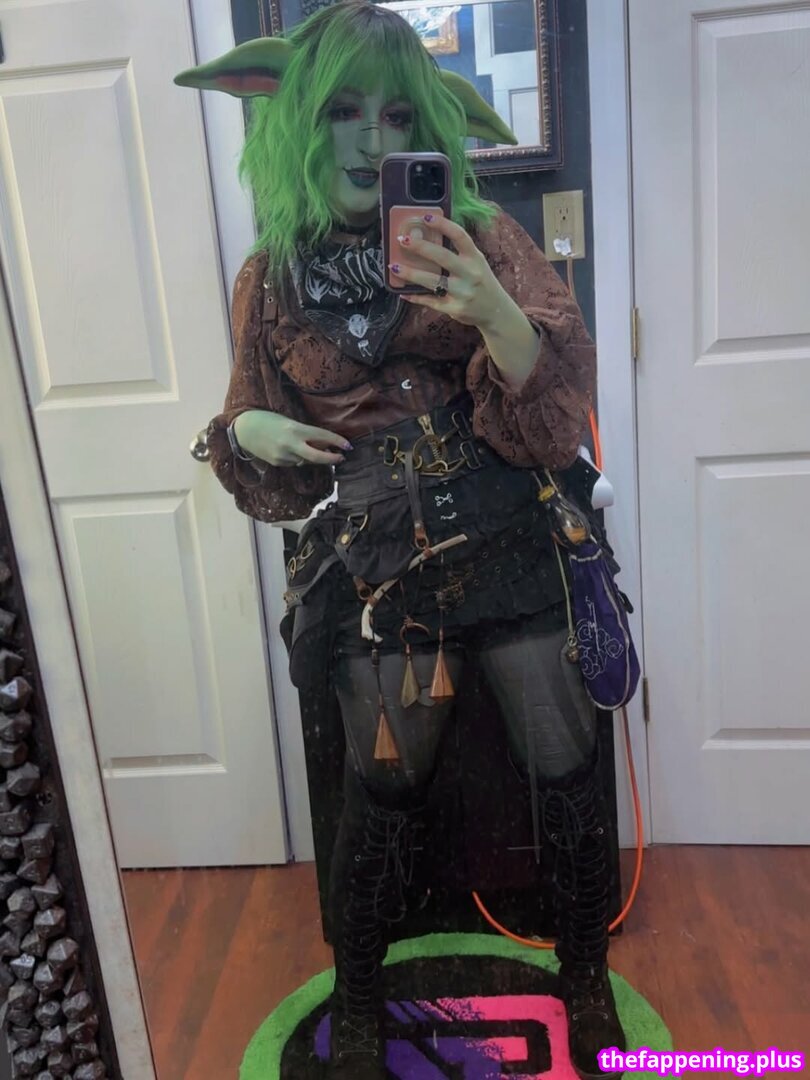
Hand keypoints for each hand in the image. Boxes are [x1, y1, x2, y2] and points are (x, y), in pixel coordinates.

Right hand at [235, 410, 350, 467]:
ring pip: (305, 461)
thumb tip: (322, 445)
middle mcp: (290, 444)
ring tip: (307, 446)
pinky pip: (293, 463)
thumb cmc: (267, 420)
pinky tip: (289, 450)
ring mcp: (283, 456)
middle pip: (317, 457)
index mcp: (295, 429)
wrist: (243, 429)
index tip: (349, 446)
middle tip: (341, 457)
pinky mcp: (277, 463)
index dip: (337, 441)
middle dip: (332, 458)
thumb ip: (305, 433)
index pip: (321, 436)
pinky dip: (297, 458)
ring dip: (311, 457)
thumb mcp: (288, 421)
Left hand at [389, 213, 512, 330]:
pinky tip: (403, 292)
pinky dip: (415, 297)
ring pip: (432, 281)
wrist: (496, 311)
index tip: (426, 217)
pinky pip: (431, 301)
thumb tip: (429, 238)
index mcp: (475, 258)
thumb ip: (459, 252)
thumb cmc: (482, 282)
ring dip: (411, 273)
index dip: (443, 225)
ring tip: (394, 266)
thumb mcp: (477, 263)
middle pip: (442, 257)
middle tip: (402, 240)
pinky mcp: (454, 309)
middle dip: (420, 247)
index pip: (460, 236)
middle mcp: (470, 274)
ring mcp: (462, 293)